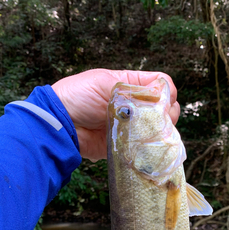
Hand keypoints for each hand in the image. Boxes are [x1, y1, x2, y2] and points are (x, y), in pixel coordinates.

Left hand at [52, 69, 179, 160]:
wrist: (61, 125)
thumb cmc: (77, 97)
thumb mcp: (104, 83)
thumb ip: (132, 88)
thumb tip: (158, 97)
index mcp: (130, 85)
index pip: (160, 84)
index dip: (166, 91)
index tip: (164, 101)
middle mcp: (135, 105)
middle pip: (165, 107)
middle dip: (167, 113)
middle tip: (158, 119)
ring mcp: (132, 126)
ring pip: (160, 128)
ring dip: (161, 130)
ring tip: (151, 132)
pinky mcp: (127, 144)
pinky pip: (146, 146)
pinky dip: (150, 146)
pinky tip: (147, 143)